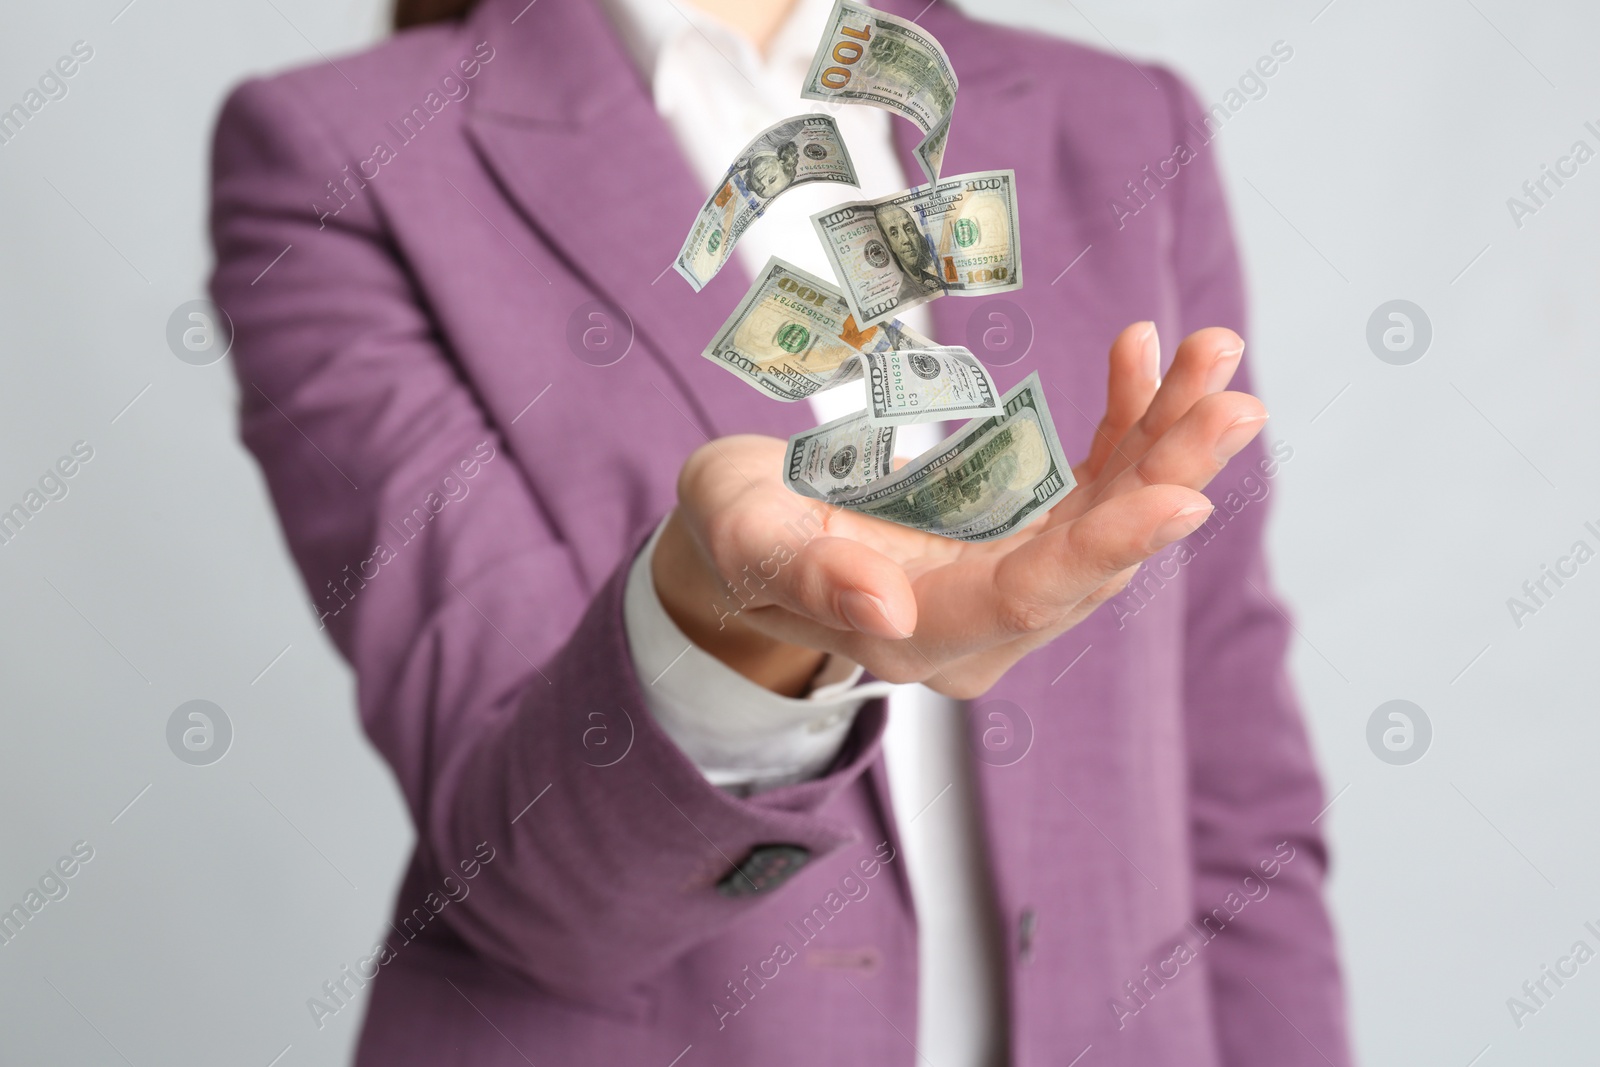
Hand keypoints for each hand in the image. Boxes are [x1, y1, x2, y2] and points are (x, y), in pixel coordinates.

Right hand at [653, 324, 1265, 698]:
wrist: (752, 542)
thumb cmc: (737, 536)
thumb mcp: (745, 540)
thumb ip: (805, 574)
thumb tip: (883, 607)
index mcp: (919, 637)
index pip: (1028, 597)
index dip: (1107, 548)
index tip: (1185, 495)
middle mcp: (984, 625)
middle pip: (1094, 558)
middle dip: (1168, 475)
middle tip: (1234, 401)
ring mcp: (1010, 585)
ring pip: (1109, 517)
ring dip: (1166, 438)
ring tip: (1214, 355)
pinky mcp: (1020, 541)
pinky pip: (1090, 484)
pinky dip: (1123, 421)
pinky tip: (1142, 355)